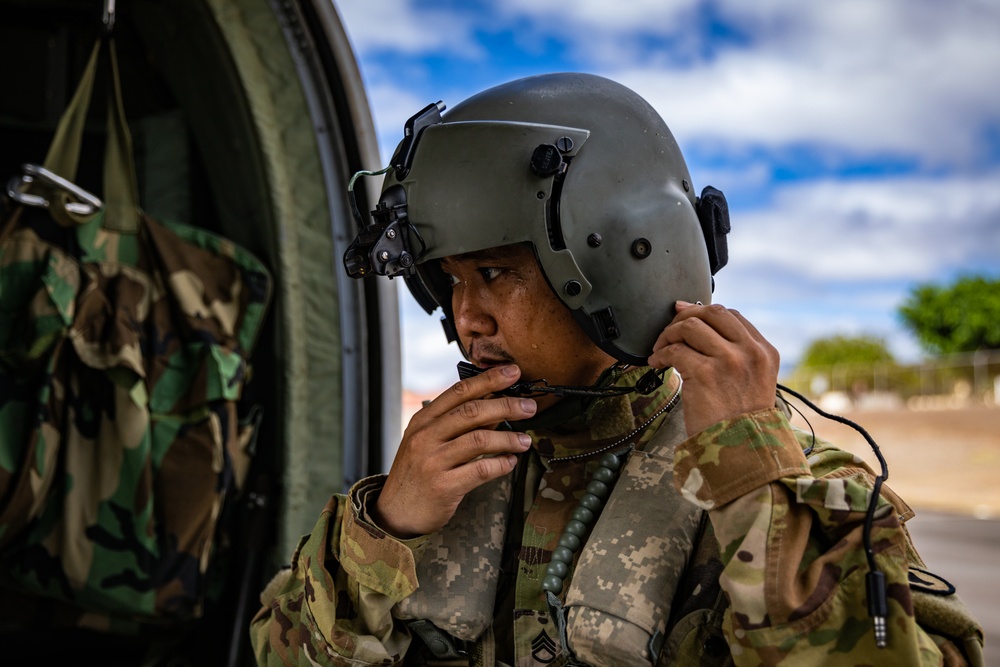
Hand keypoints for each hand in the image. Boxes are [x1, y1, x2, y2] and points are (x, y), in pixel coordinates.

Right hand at [373, 365, 536, 537]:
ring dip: (508, 438)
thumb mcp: (429, 441)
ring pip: (480, 440)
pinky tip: (510, 462)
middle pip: (472, 411)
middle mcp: (426, 437)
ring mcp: (433, 461)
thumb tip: (497, 406)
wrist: (395, 512)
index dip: (489, 379)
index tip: (513, 373)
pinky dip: (501, 464)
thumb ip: (458, 423)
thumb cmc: (417, 474)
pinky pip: (481, 470)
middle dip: (507, 405)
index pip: (459, 391)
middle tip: (530, 407)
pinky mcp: (444, 486)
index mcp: (423, 420)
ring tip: (525, 440)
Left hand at [648, 301, 779, 435]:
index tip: (684, 316)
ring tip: (660, 349)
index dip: (703, 312)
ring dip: (668, 335)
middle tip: (669, 332)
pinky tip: (657, 364)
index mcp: (764, 352)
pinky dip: (660, 354)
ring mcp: (728, 361)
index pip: (731, 316)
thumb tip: (701, 328)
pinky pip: (675, 350)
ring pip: (690, 327)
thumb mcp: (755, 382)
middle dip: (683, 318)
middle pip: (710, 313)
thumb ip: (739, 356)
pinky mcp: (705, 374)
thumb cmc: (741, 421)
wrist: (742, 452)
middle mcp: (749, 352)